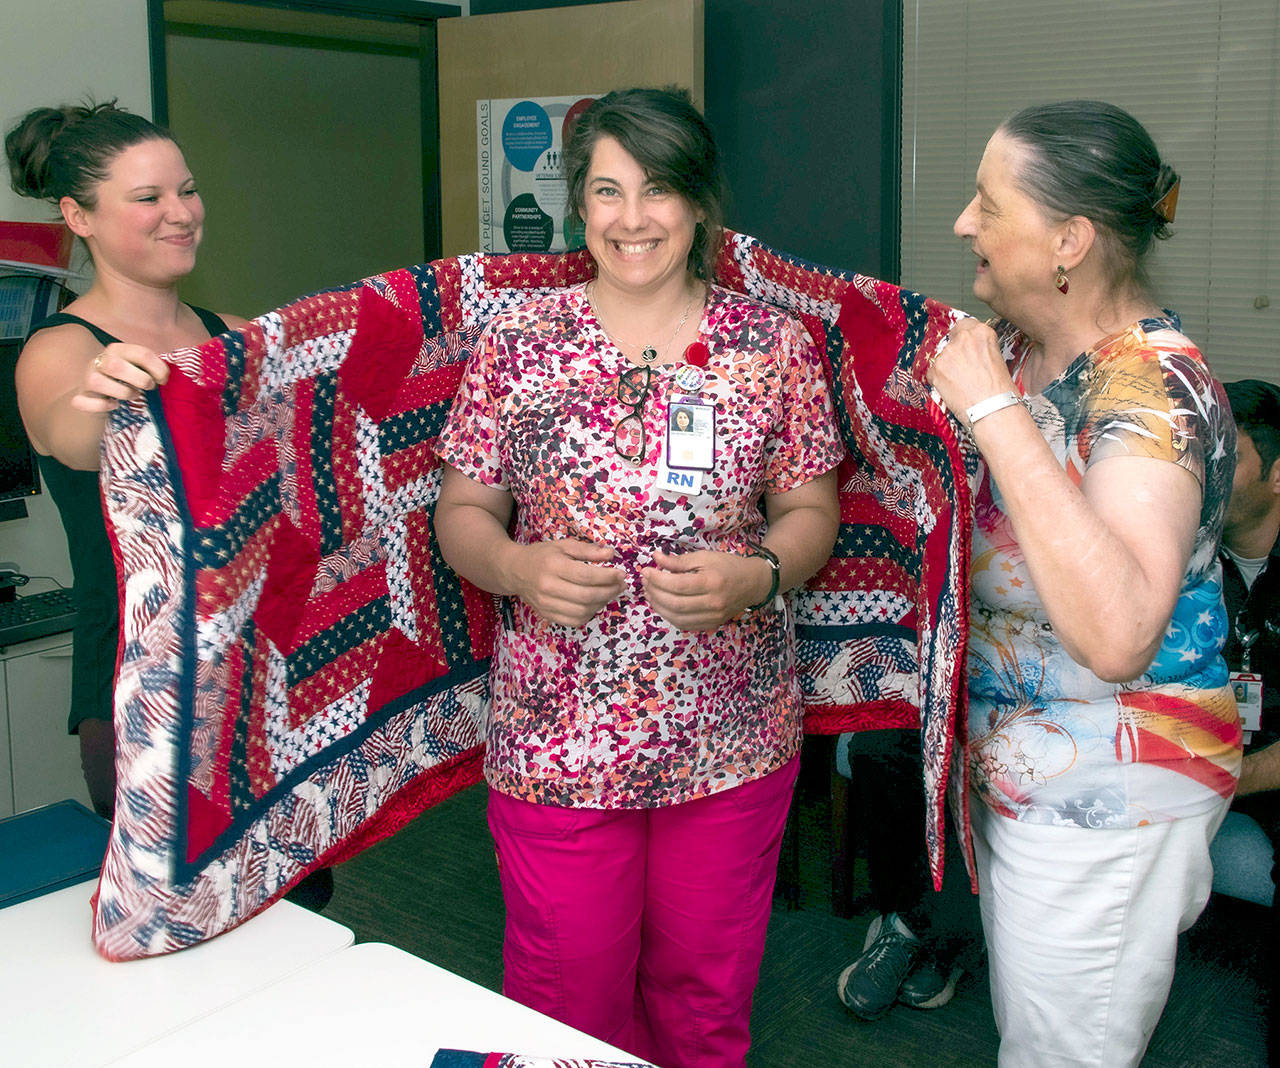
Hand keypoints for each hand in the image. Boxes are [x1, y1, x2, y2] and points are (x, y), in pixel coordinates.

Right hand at [72, 343, 169, 413]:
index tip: (164, 380)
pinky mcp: (81, 397)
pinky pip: (84, 401)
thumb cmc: (125, 378)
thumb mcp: (138, 367)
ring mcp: (87, 378)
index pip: (141, 353)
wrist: (97, 392)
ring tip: (134, 395)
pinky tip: (114, 405)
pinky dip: (102, 405)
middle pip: (116, 366)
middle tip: (150, 387)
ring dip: (123, 392)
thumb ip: (151, 366)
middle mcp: (100, 361)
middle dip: (140, 379)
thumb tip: (168, 374)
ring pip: (98, 382)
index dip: (158, 368)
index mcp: (118, 350)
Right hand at [507, 539, 624, 627]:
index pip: (586, 576)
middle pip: (586, 596)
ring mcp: (546, 604)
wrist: (515, 571)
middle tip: (621, 585)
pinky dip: (589, 614)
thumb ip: (587, 550)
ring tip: (610, 593)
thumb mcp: (563, 546)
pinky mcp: (547, 615)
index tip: (621, 574)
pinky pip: (573, 621)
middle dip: (609, 592)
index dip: (607, 577)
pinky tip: (595, 603)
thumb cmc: (542, 556)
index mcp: (553, 566)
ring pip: (582, 611)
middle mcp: (548, 587)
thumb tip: (611, 554)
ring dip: (602, 604)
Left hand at [641, 549, 770, 631]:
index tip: (646, 571)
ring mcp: (712, 617)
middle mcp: (712, 603)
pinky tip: (663, 605)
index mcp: (711, 583)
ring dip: (658, 606)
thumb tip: (655, 558)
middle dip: (654, 593)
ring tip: (650, 593)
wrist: (753, 583)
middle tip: (645, 582)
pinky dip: (669, 616)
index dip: (657, 579)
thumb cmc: (728, 566)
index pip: (677, 585)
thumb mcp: (705, 557)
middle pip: (674, 603)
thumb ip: (679, 561)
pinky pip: (684, 625)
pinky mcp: (711, 624)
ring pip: (677, 618)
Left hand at [927, 318, 1015, 429]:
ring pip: (940, 356)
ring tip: (959, 383)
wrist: (993, 409)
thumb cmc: (1001, 390)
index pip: (964, 325)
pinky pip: (931, 372)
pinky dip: (938, 380)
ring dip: (946, 367)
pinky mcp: (935, 370)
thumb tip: (968, 351)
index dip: (963, 338)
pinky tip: (951, 389)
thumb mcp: (997, 358)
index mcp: (982, 332)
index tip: (964, 348)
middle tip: (961, 369)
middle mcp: (963, 338)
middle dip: (954, 353)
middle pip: (950, 340)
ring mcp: (947, 353)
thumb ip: (979, 348)